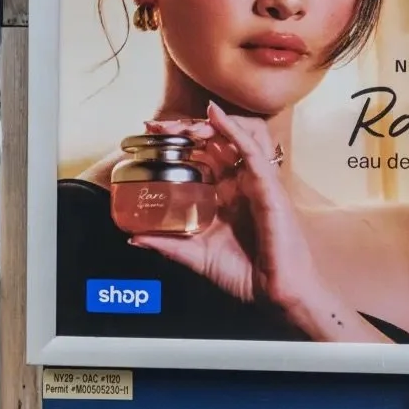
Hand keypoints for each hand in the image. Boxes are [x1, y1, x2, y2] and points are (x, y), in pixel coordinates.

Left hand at [127, 104, 346, 331]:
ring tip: (184, 127)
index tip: (149, 137)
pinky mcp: (269, 185)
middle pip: (216, 139)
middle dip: (186, 127)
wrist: (274, 292)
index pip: (202, 155)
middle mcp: (241, 181)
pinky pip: (251, 149)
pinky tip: (214, 116)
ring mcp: (257, 180)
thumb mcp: (195, 255)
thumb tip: (134, 237)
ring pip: (239, 133)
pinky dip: (232, 129)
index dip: (178, 141)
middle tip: (156, 127)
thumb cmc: (244, 274)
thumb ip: (167, 244)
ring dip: (211, 124)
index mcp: (226, 193)